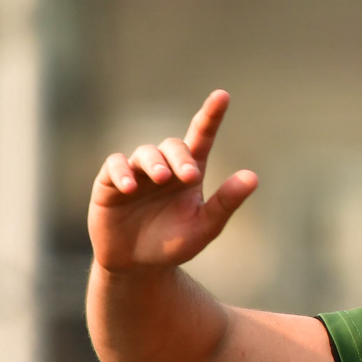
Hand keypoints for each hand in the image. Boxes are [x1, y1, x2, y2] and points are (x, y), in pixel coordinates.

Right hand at [88, 90, 257, 273]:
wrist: (138, 266)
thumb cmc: (174, 243)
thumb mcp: (205, 226)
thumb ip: (226, 202)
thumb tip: (253, 177)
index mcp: (189, 173)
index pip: (201, 137)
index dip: (211, 116)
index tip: (222, 96)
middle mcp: (163, 167)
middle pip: (172, 145)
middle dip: (181, 157)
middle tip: (189, 176)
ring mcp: (135, 172)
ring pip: (145, 152)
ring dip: (154, 163)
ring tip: (162, 178)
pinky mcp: (109, 183)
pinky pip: (114, 165)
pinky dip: (122, 172)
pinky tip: (129, 187)